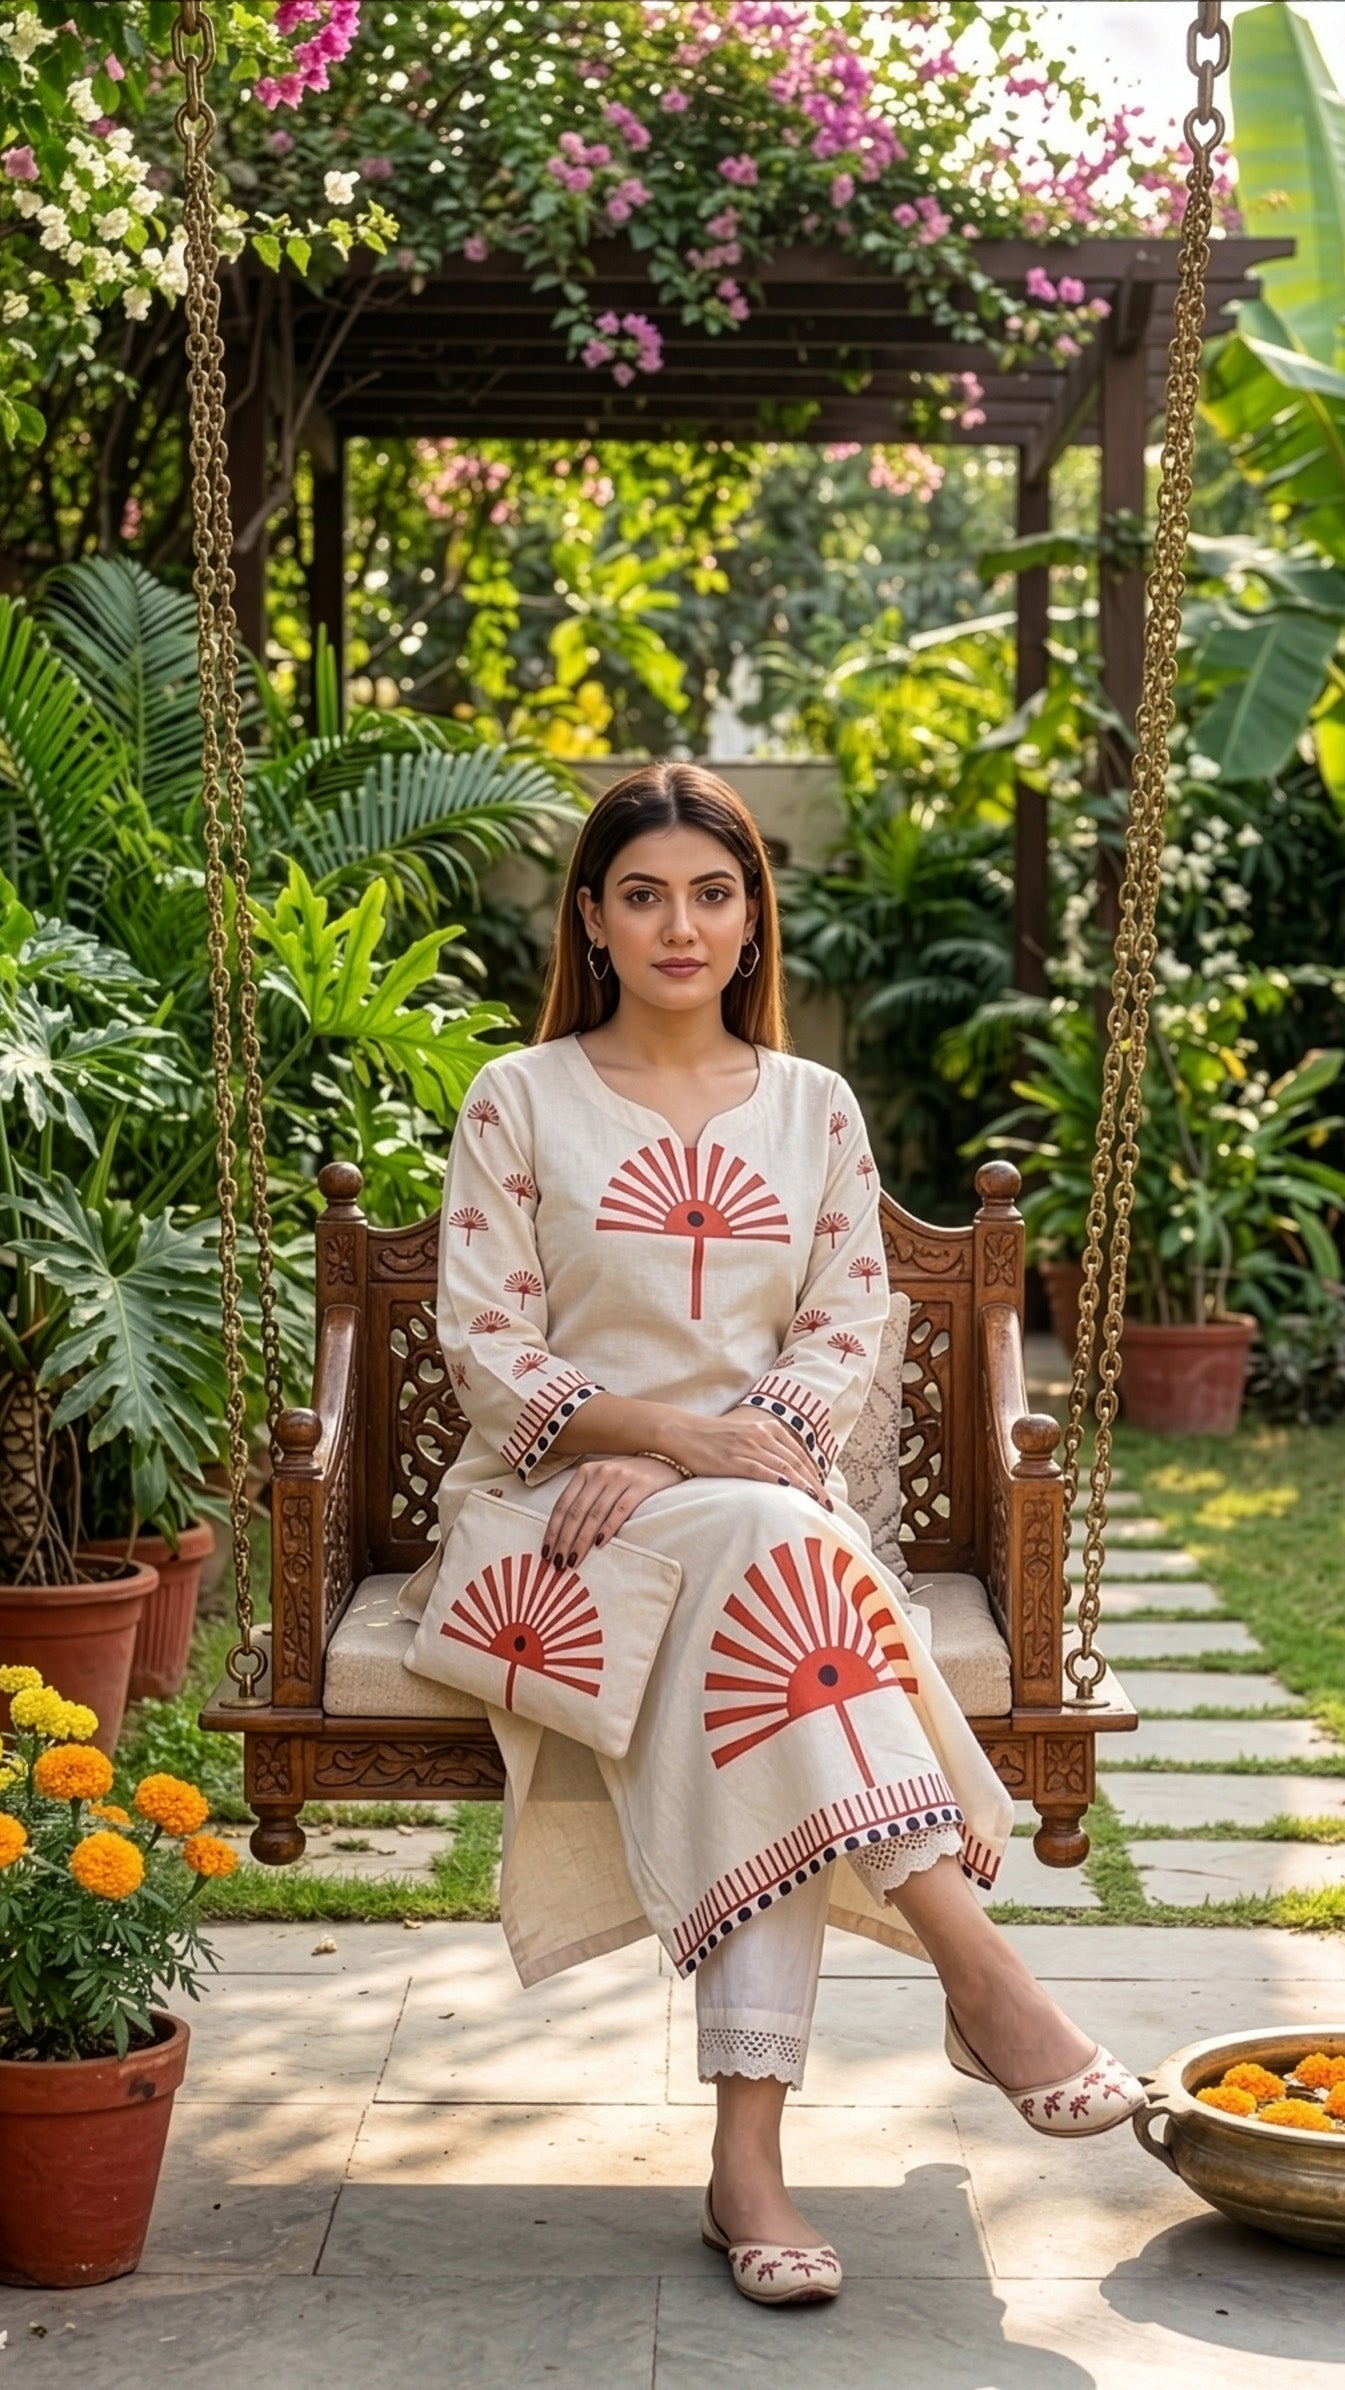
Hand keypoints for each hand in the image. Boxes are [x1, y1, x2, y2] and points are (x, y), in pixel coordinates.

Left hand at [542, 1454, 684, 1570]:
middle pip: (576, 1512)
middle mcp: (600, 1472)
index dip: (552, 1530)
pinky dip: (608, 1528)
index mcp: (585, 1471)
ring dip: (582, 1540)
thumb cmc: (630, 1476)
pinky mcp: (641, 1485)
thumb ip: (585, 1497)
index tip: (546, 1552)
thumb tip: (564, 1533)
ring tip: (574, 1560)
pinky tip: (600, 1544)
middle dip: (564, 1540)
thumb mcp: (603, 1480)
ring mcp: (621, 1477)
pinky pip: (620, 1510)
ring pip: (595, 1514)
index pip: (562, 1505)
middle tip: (558, 1563)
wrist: (666, 1458)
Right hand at [662, 1406, 832, 1507]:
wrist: (683, 1432)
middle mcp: (761, 1435)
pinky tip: (788, 1491)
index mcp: (768, 1428)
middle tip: (828, 1505)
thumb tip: (786, 1473)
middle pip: (797, 1463)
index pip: (800, 1454)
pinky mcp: (732, 1459)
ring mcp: (747, 1446)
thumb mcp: (746, 1437)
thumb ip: (766, 1449)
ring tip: (816, 1503)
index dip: (815, 1474)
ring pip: (783, 1467)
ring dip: (802, 1487)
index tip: (825, 1493)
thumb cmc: (714, 1439)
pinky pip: (760, 1470)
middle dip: (815, 1485)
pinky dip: (776, 1480)